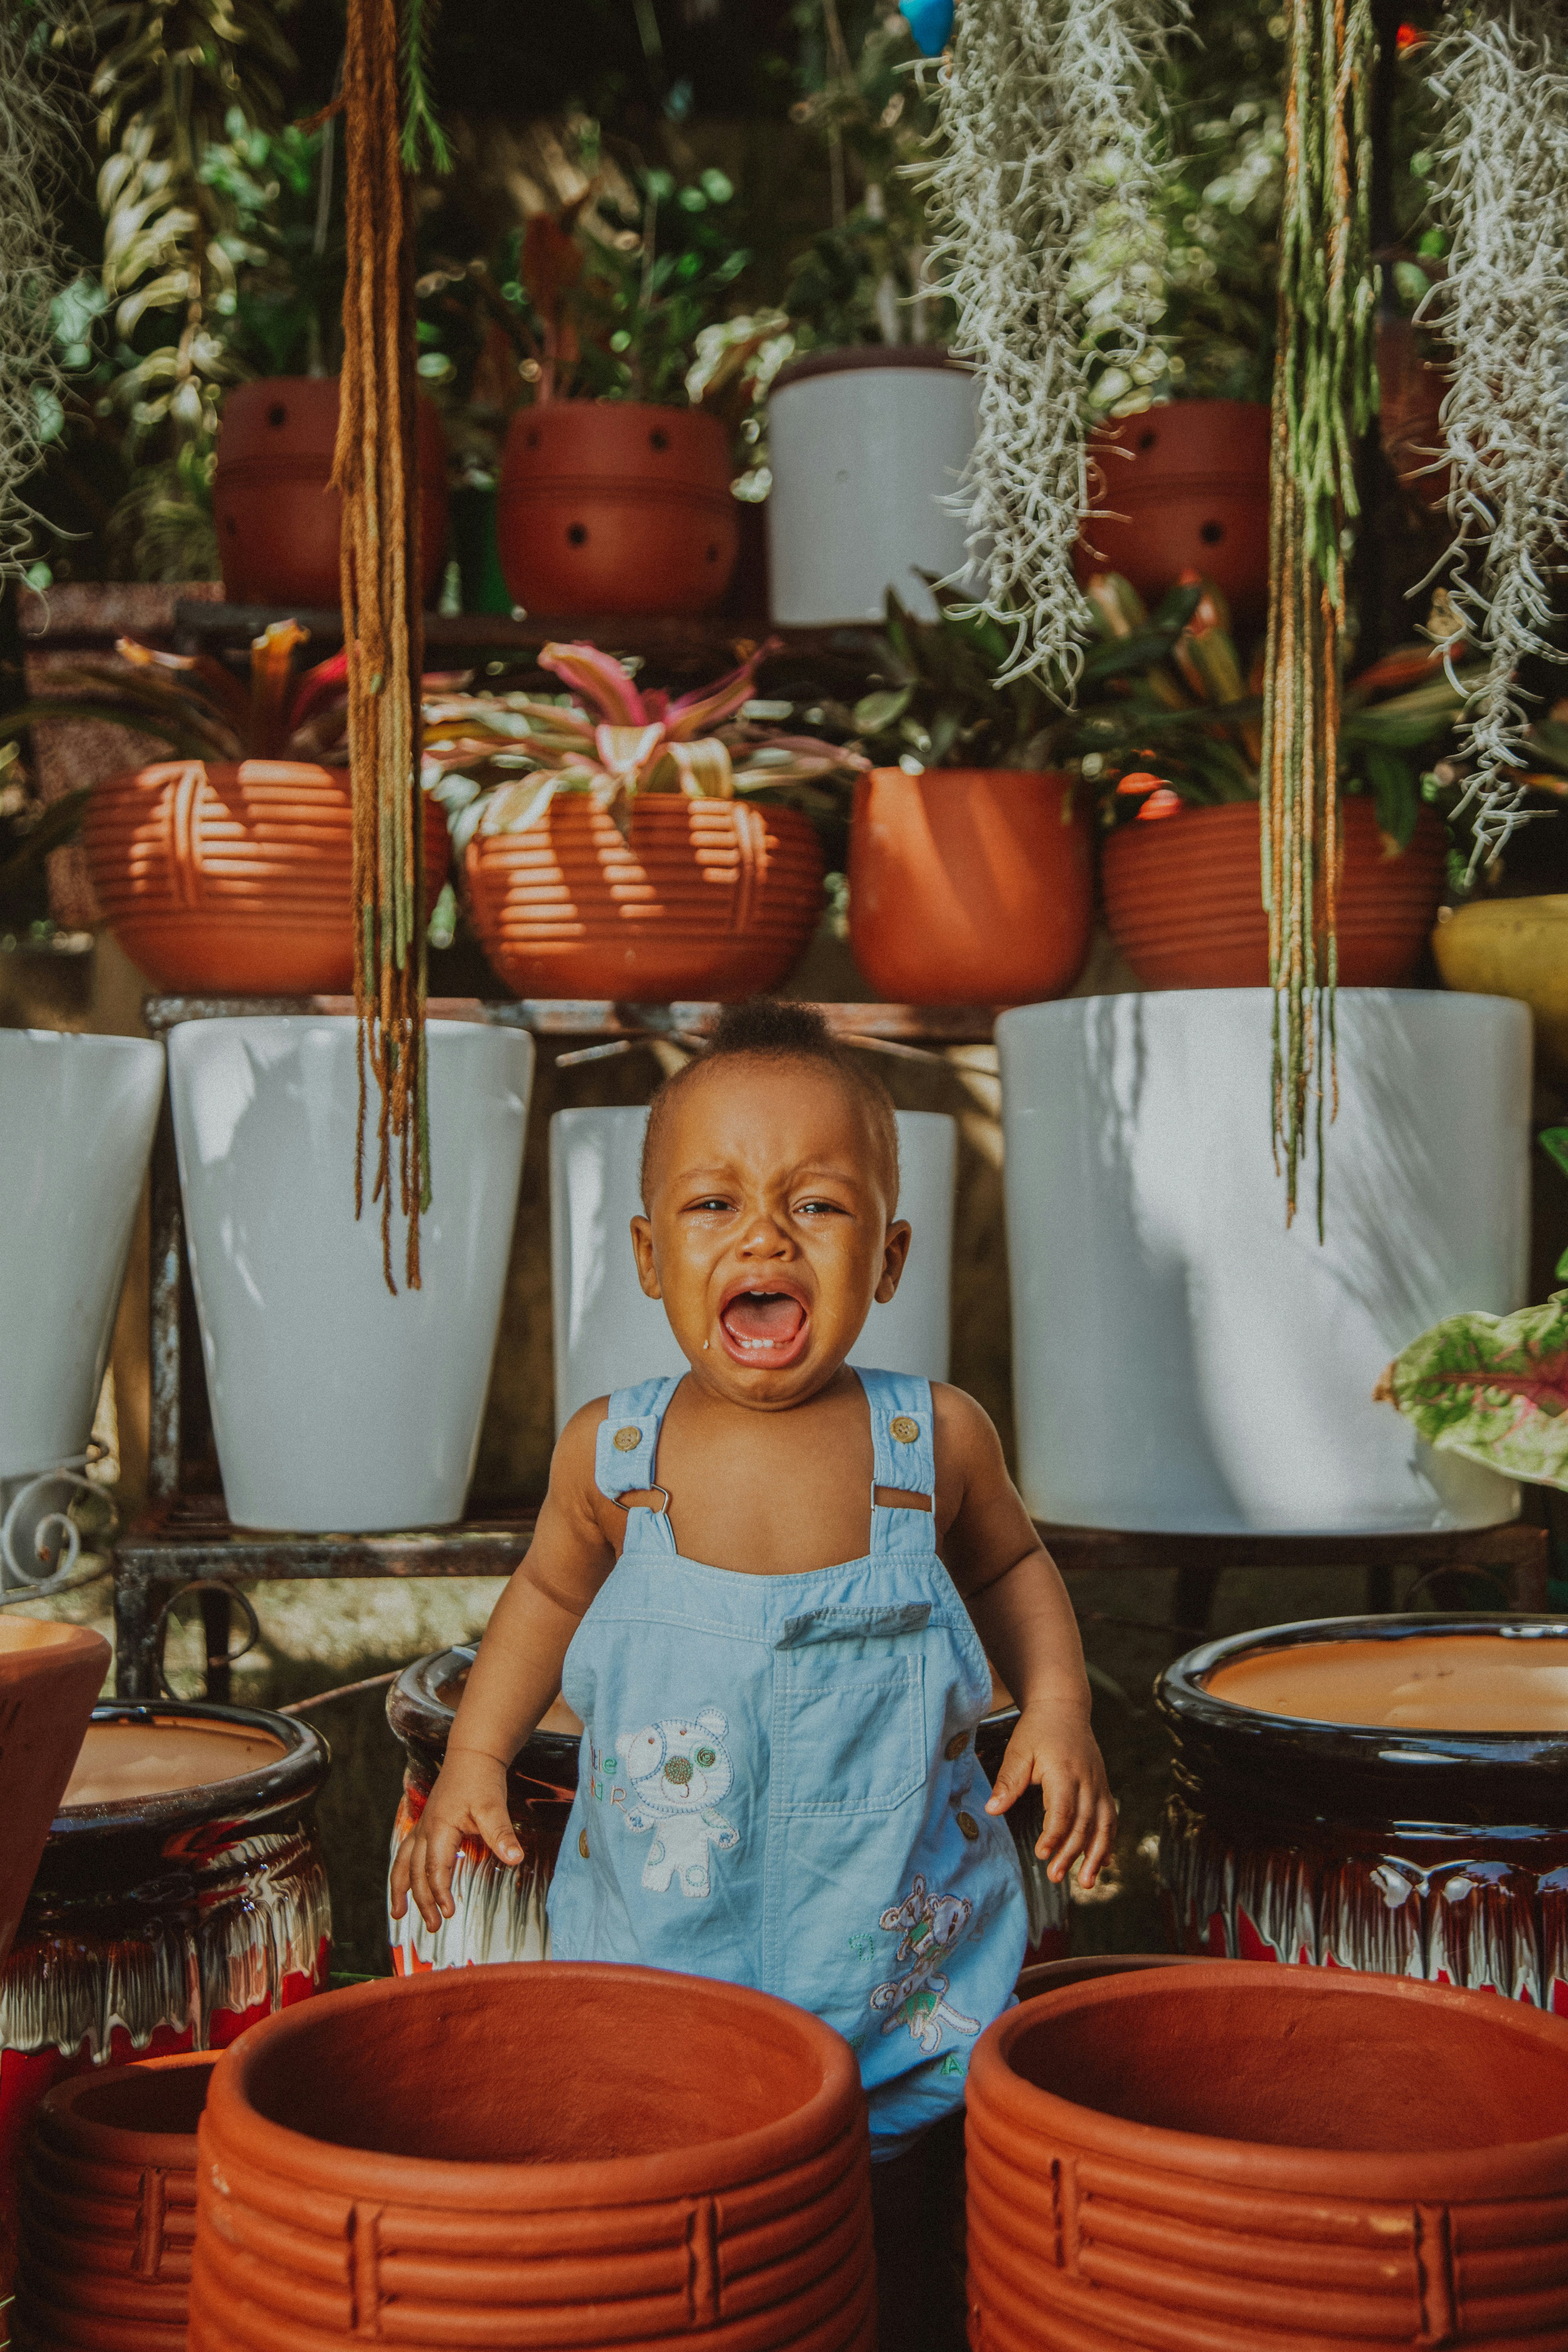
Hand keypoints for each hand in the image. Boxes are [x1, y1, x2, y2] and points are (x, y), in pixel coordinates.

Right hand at [389, 1747, 521, 1931]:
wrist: (473, 1755)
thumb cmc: (482, 1780)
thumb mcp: (494, 1806)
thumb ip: (501, 1834)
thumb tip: (515, 1859)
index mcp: (440, 1828)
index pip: (436, 1868)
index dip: (440, 1892)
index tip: (448, 1914)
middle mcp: (425, 1830)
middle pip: (417, 1871)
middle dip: (423, 1901)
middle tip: (433, 1927)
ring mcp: (423, 1827)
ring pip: (404, 1863)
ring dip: (400, 1889)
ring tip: (398, 1914)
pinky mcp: (425, 1825)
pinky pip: (407, 1853)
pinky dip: (403, 1872)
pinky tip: (404, 1884)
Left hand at [983, 1703, 1118, 1887]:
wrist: (1064, 1708)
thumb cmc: (1038, 1731)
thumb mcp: (1018, 1751)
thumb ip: (1008, 1781)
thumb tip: (992, 1809)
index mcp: (1064, 1771)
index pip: (1063, 1810)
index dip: (1054, 1835)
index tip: (1042, 1854)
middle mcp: (1087, 1781)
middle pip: (1084, 1823)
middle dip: (1071, 1853)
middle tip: (1055, 1876)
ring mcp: (1099, 1785)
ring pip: (1103, 1825)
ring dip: (1096, 1855)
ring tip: (1086, 1882)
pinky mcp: (1103, 1788)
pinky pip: (1110, 1819)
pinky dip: (1108, 1842)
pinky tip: (1103, 1863)